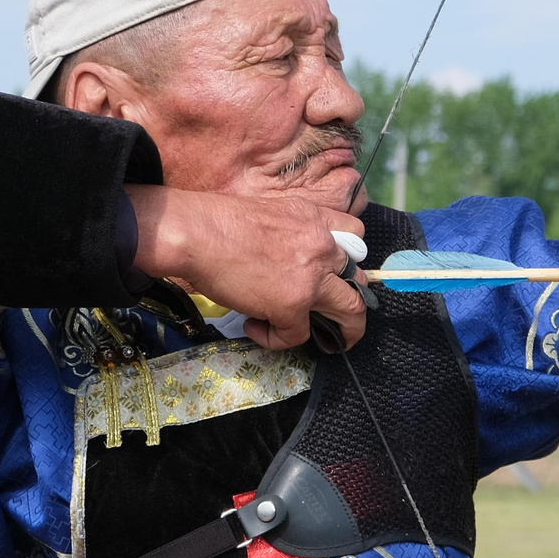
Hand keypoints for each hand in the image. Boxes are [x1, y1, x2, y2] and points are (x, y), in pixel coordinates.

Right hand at [129, 186, 366, 351]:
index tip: (337, 274)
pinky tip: (255, 329)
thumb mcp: (271, 214)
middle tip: (341, 321)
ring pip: (351, 312)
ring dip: (344, 333)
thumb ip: (292, 236)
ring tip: (328, 343)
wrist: (197, 233)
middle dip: (354, 304)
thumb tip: (287, 265)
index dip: (350, 258)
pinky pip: (298, 335)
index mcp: (316, 220)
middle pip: (361, 281)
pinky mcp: (292, 305)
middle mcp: (322, 247)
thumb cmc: (218, 221)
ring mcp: (311, 278)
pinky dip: (277, 339)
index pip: (357, 235)